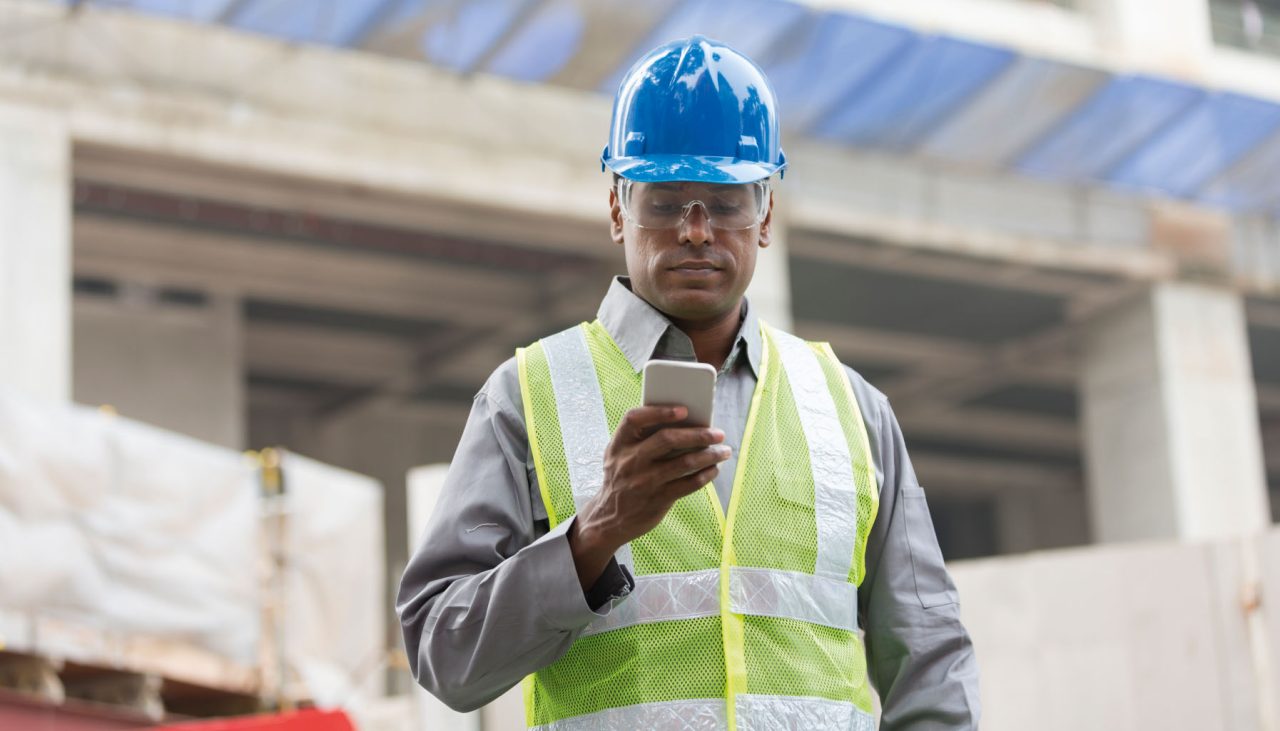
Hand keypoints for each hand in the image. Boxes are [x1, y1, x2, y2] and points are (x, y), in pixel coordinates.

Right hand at [567, 405, 729, 589]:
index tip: (683, 410)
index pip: (634, 419)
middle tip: (718, 433)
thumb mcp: (618, 456)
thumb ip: (640, 439)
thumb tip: (684, 422)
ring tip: (724, 451)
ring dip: (709, 455)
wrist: (610, 519)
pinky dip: (705, 475)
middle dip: (698, 434)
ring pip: (684, 462)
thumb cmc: (622, 478)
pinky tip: (714, 469)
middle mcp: (630, 461)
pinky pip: (688, 484)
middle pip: (667, 439)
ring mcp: (644, 482)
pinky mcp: (658, 500)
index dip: (658, 411)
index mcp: (619, 445)